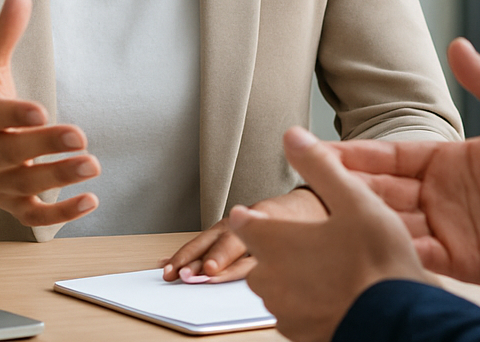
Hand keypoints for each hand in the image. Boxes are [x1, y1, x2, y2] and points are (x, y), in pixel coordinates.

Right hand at [0, 0, 99, 226]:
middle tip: (82, 137)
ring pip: (25, 184)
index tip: (41, 108)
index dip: (14, 114)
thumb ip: (5, 35)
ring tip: (93, 165)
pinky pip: (33, 216)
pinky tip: (91, 201)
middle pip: (12, 152)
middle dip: (45, 145)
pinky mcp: (11, 204)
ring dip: (58, 178)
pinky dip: (60, 214)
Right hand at [162, 188, 327, 282]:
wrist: (310, 202)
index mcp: (265, 217)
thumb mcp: (300, 236)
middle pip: (217, 241)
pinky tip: (172, 260)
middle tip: (180, 274)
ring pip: (207, 239)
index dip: (223, 258)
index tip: (208, 271)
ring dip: (187, 256)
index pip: (239, 242)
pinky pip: (206, 240)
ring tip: (169, 271)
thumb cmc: (309, 223)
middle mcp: (247, 217)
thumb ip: (274, 256)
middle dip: (196, 258)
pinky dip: (188, 251)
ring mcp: (236, 221)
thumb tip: (255, 277)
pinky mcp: (229, 228)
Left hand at [231, 127, 431, 341]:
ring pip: (277, 286)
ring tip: (327, 266)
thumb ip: (319, 165)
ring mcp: (284, 310)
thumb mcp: (353, 199)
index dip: (254, 216)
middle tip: (308, 239)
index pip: (244, 223)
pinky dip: (308, 300)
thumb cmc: (375, 262)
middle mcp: (270, 279)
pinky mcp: (301, 333)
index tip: (261, 215)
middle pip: (259, 258)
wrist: (394, 318)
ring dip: (293, 276)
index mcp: (275, 242)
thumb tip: (294, 136)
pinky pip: (295, 311)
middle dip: (277, 248)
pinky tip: (335, 292)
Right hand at [329, 37, 479, 289]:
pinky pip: (415, 255)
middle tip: (301, 181)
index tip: (313, 146)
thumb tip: (458, 43)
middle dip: (341, 185)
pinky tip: (366, 247)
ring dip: (359, 219)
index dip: (352, 152)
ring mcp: (443, 228)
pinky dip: (391, 250)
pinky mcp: (456, 260)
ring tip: (322, 218)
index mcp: (445, 160)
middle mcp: (437, 194)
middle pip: (378, 189)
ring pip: (388, 222)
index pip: (388, 154)